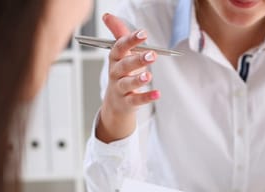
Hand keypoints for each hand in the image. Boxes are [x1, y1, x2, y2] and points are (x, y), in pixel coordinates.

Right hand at [97, 13, 159, 142]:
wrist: (115, 102)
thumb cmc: (121, 73)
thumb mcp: (121, 54)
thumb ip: (118, 34)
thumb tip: (107, 15)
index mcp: (115, 59)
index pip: (119, 47)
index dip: (130, 40)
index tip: (143, 33)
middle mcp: (115, 73)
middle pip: (124, 65)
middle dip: (137, 59)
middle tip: (151, 54)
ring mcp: (120, 88)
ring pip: (127, 83)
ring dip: (138, 79)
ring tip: (149, 76)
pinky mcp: (127, 102)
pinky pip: (136, 100)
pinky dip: (147, 97)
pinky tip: (157, 94)